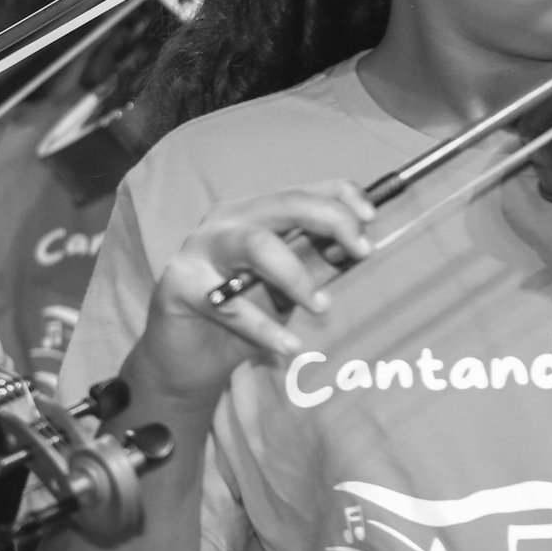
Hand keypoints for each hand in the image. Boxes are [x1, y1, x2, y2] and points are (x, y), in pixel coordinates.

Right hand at [138, 179, 374, 400]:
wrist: (184, 359)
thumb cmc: (239, 319)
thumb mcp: (284, 289)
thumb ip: (311, 266)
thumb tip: (357, 251)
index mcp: (251, 214)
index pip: (303, 190)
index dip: (342, 197)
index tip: (372, 219)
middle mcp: (224, 222)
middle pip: (286, 205)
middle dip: (332, 222)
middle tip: (362, 254)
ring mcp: (198, 250)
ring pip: (257, 245)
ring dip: (297, 276)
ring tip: (322, 307)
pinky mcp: (179, 285)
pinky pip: (230, 304)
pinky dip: (266, 328)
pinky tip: (289, 346)